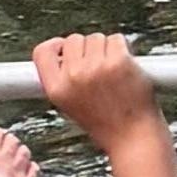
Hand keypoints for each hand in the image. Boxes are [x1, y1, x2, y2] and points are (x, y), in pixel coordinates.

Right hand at [32, 29, 161, 152]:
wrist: (134, 138)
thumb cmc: (106, 124)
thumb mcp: (71, 105)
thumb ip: (64, 78)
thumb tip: (64, 52)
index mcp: (56, 89)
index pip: (42, 52)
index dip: (54, 46)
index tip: (64, 47)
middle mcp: (73, 77)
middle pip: (74, 40)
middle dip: (87, 48)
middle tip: (99, 67)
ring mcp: (96, 67)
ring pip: (97, 38)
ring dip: (106, 49)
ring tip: (114, 73)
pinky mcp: (119, 61)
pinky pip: (116, 39)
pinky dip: (123, 49)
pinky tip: (126, 68)